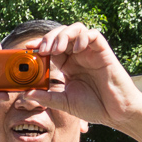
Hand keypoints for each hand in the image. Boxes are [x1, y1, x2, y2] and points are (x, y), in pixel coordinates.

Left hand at [21, 24, 141, 130]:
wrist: (116, 112)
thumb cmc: (93, 107)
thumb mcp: (64, 102)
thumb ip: (47, 97)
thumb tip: (26, 94)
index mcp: (67, 65)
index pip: (51, 48)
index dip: (39, 45)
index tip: (27, 49)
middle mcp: (78, 56)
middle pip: (61, 34)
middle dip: (49, 38)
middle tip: (42, 51)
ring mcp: (91, 52)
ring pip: (76, 29)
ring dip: (64, 35)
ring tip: (57, 50)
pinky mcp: (103, 52)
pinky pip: (93, 35)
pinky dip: (83, 37)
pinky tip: (78, 50)